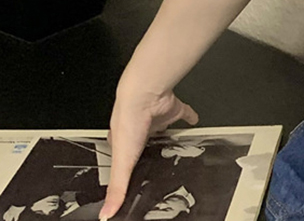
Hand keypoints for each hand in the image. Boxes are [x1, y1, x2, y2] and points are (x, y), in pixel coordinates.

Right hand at [98, 85, 198, 219]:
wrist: (144, 96)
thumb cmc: (128, 123)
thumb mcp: (121, 162)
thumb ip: (117, 188)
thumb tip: (106, 213)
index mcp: (122, 140)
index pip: (122, 157)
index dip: (126, 165)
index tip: (131, 174)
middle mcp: (139, 128)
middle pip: (145, 142)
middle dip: (149, 149)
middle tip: (156, 160)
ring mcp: (156, 118)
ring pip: (163, 128)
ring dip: (169, 135)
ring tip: (174, 145)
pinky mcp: (172, 109)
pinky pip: (184, 113)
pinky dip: (189, 116)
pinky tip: (194, 121)